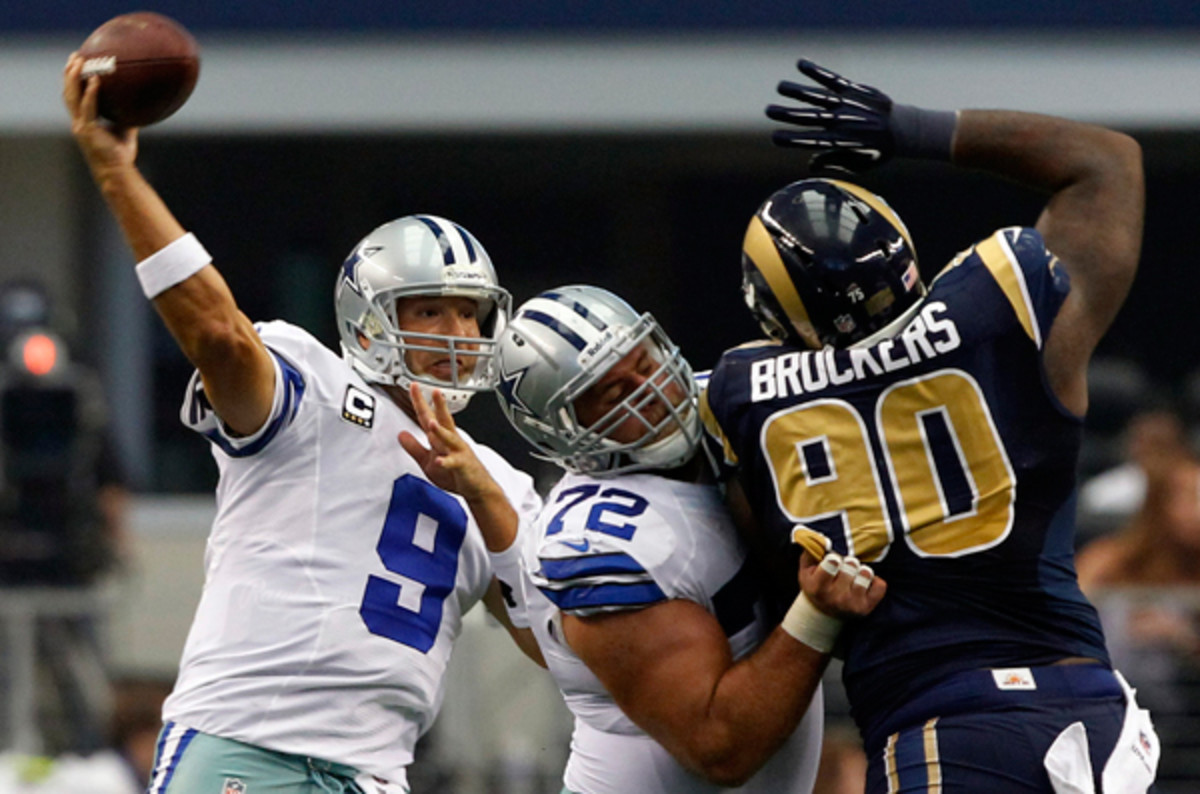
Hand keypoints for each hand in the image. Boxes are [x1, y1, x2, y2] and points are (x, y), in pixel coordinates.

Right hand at [62, 52, 139, 176]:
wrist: (116, 172)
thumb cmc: (121, 155)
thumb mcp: (125, 131)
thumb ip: (128, 118)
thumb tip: (141, 104)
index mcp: (84, 122)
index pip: (74, 97)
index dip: (73, 81)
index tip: (78, 65)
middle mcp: (78, 122)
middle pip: (68, 92)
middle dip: (69, 73)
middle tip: (75, 56)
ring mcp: (80, 126)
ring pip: (72, 96)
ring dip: (74, 78)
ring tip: (79, 61)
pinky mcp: (87, 130)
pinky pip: (89, 107)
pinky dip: (91, 93)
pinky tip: (97, 80)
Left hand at [398, 383, 498, 501]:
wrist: (477, 488)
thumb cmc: (455, 473)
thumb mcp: (427, 460)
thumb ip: (414, 447)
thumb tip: (401, 434)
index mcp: (441, 438)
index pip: (428, 417)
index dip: (420, 402)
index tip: (414, 386)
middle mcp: (451, 441)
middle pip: (443, 420)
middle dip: (438, 406)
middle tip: (434, 391)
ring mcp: (458, 452)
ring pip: (449, 439)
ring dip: (440, 431)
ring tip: (432, 423)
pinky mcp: (463, 466)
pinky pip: (454, 463)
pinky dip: (446, 462)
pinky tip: (439, 461)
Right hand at [766, 58, 895, 174]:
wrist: (903, 129)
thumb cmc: (876, 152)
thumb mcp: (858, 165)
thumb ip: (834, 163)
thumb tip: (811, 165)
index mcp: (839, 143)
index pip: (810, 141)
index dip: (792, 139)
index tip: (775, 137)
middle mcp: (841, 123)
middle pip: (810, 118)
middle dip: (788, 114)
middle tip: (769, 111)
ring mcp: (846, 104)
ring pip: (818, 97)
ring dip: (798, 91)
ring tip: (780, 87)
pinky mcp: (853, 89)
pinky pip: (832, 79)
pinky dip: (816, 71)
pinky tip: (800, 64)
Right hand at [798, 550, 885, 619]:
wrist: (823, 613)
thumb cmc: (816, 585)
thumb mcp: (806, 569)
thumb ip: (811, 551)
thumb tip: (823, 537)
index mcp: (818, 587)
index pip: (833, 562)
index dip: (833, 558)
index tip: (832, 562)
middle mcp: (836, 598)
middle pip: (851, 565)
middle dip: (848, 563)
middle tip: (843, 569)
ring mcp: (852, 604)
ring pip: (865, 574)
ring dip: (861, 571)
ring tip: (854, 575)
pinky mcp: (866, 608)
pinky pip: (880, 585)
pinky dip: (874, 582)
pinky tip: (864, 584)